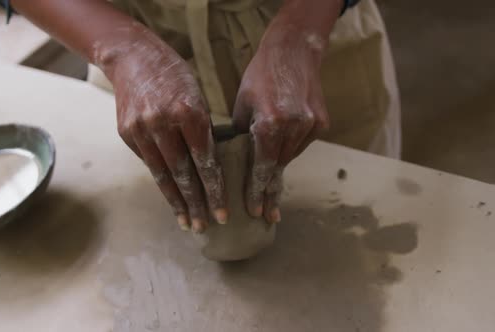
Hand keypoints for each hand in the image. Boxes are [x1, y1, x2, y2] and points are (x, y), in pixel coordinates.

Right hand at [102, 25, 226, 232]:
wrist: (132, 57)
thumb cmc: (174, 75)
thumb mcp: (197, 95)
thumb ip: (202, 129)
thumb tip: (210, 165)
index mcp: (188, 111)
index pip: (204, 161)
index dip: (214, 189)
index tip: (222, 212)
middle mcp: (162, 123)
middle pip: (182, 174)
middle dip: (195, 203)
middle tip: (204, 226)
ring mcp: (140, 129)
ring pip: (161, 175)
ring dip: (175, 202)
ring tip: (186, 222)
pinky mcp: (126, 133)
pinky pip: (148, 163)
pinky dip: (162, 180)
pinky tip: (171, 196)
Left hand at [233, 30, 329, 223]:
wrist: (294, 51)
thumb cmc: (260, 76)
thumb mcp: (242, 106)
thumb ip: (242, 136)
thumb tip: (236, 163)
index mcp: (270, 124)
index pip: (262, 168)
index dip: (257, 191)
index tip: (254, 211)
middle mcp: (294, 127)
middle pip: (279, 168)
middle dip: (270, 192)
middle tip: (268, 216)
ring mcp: (311, 126)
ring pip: (290, 157)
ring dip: (278, 168)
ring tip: (269, 188)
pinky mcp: (323, 123)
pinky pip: (301, 145)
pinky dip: (289, 149)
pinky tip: (281, 149)